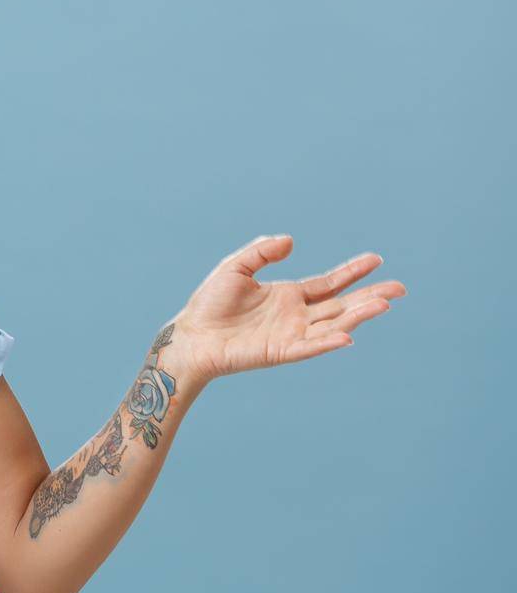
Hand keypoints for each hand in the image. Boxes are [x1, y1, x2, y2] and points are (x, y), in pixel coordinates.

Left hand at [170, 234, 407, 381]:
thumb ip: (262, 252)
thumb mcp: (236, 267)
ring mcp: (292, 334)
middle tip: (400, 288)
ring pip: (333, 325)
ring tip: (383, 304)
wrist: (192, 334)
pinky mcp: (281, 352)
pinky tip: (348, 336)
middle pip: (342, 305)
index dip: (352, 272)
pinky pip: (310, 347)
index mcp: (289, 295)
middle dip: (370, 296)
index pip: (330, 283)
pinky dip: (328, 342)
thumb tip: (291, 240)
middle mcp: (297, 315)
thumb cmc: (210, 303)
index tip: (377, 260)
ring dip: (358, 316)